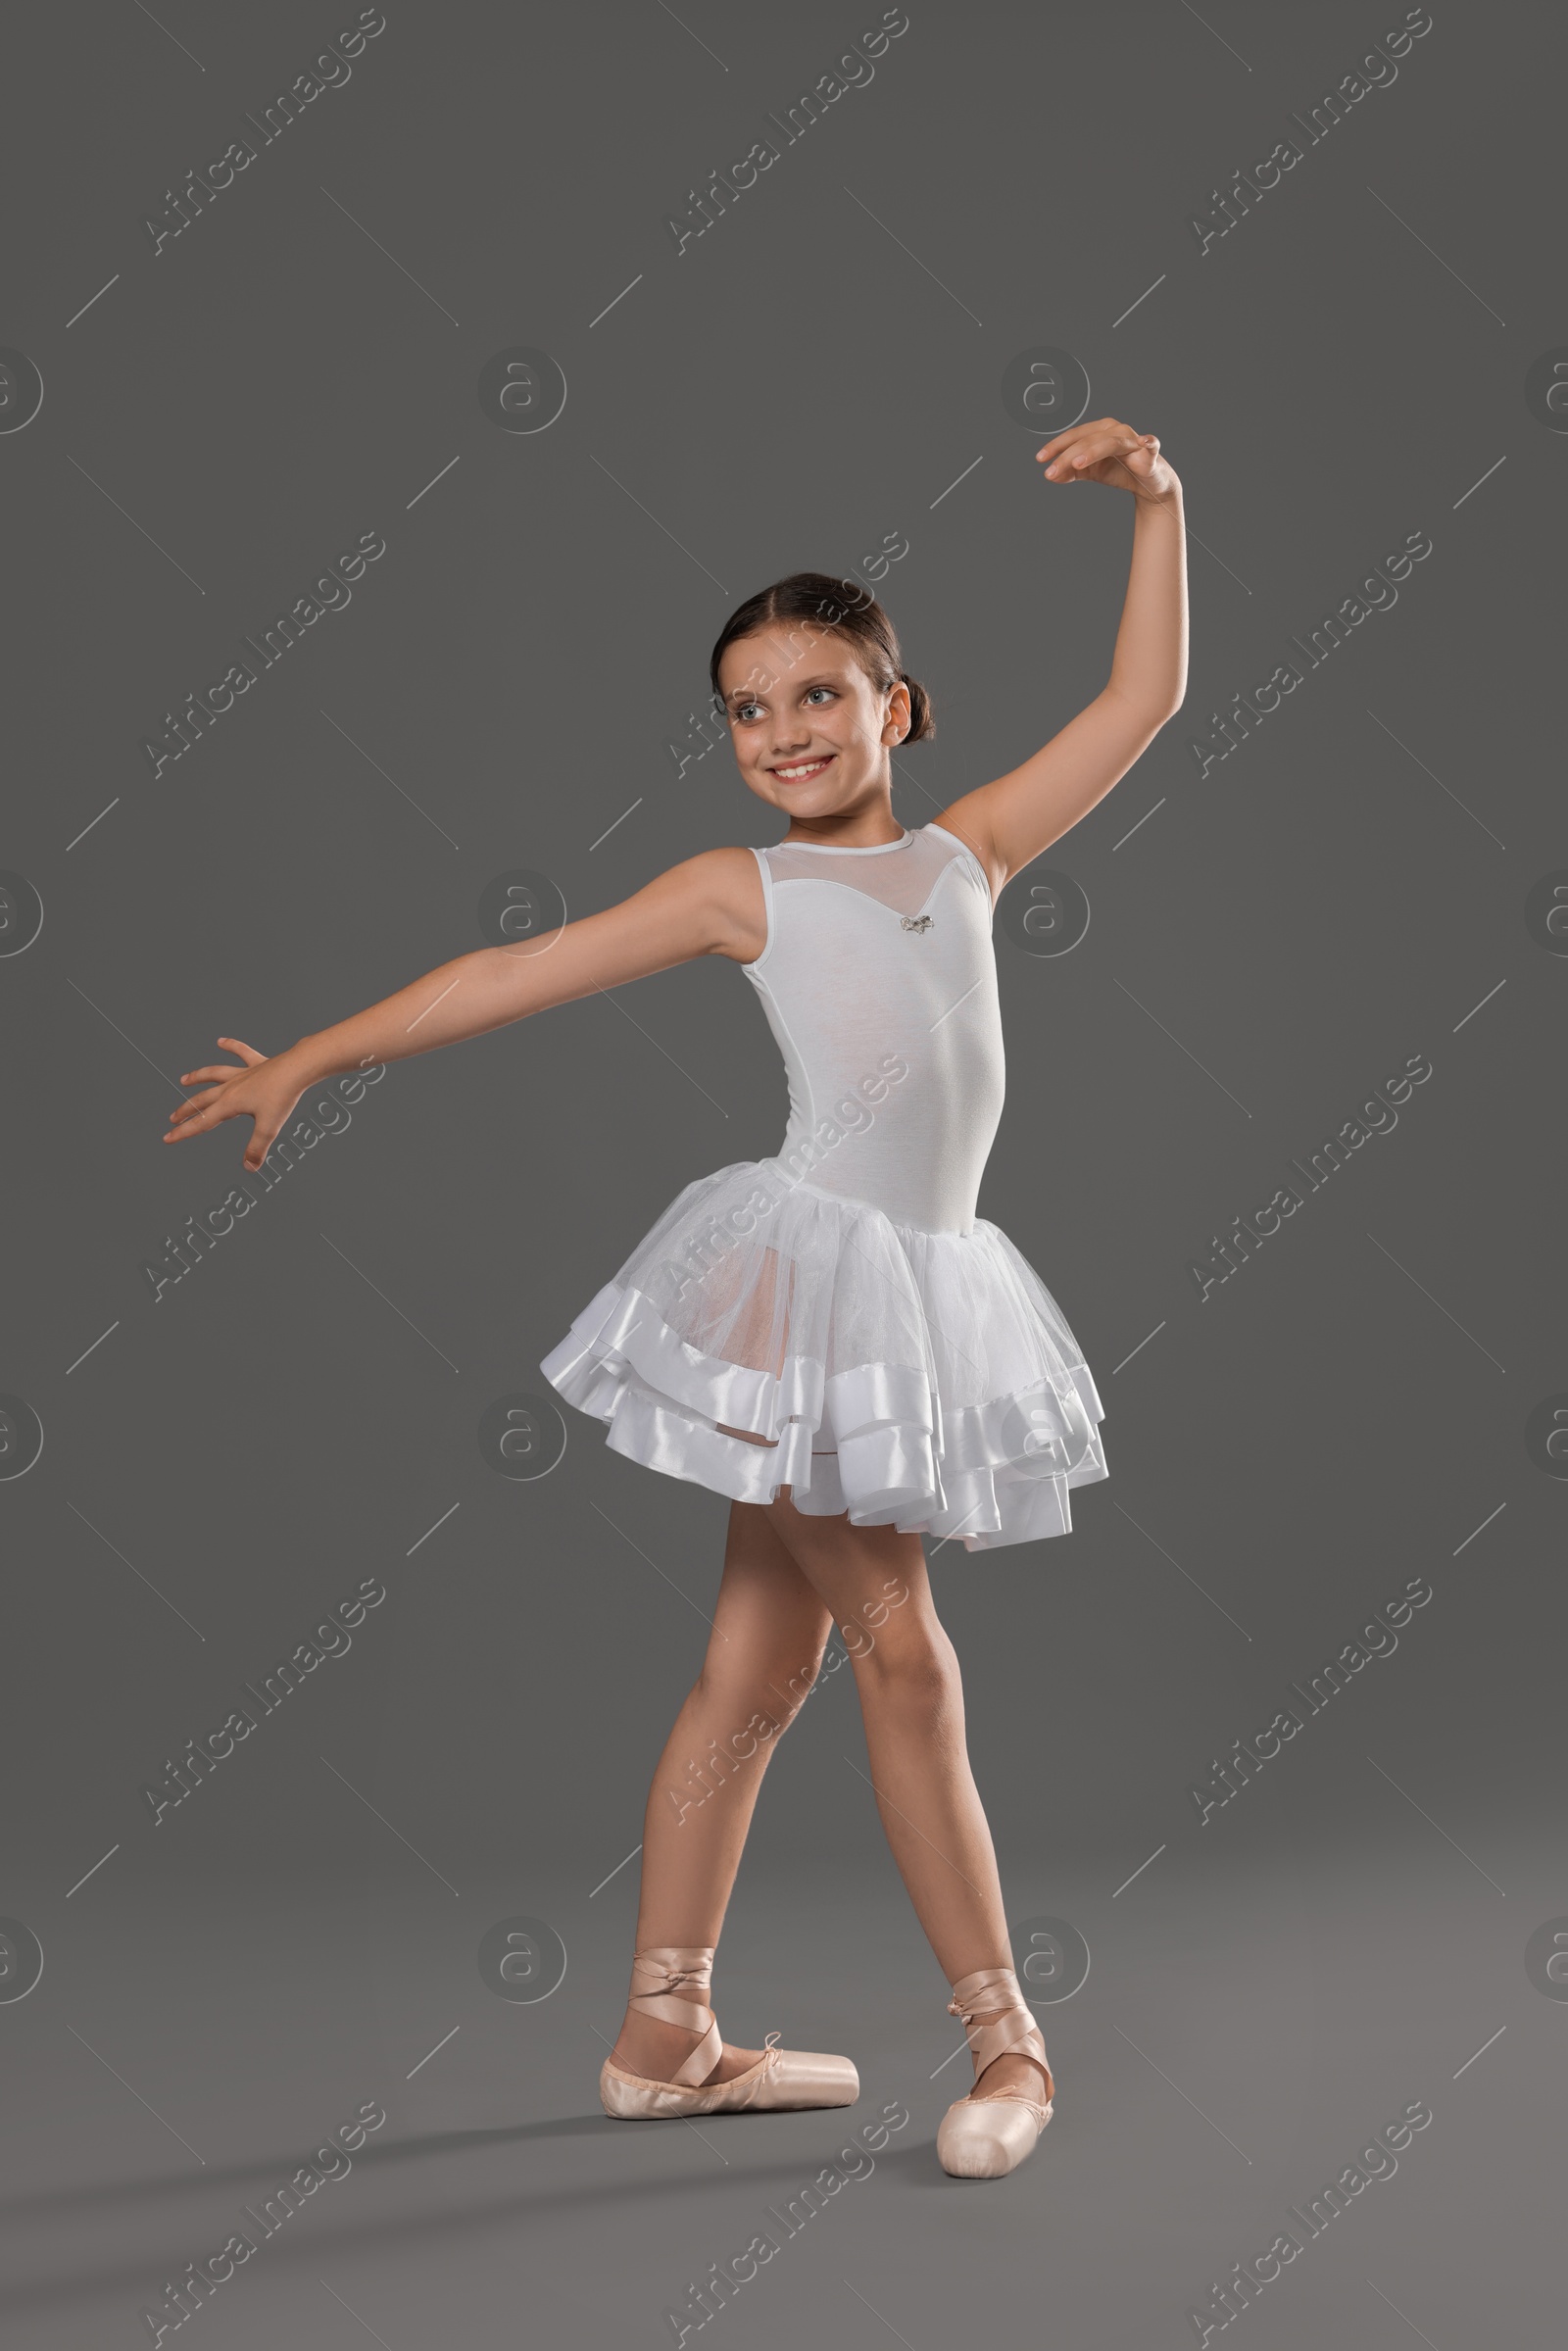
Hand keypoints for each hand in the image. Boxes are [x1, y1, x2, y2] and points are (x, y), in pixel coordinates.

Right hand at [163, 1037, 309, 1171]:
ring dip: (198, 1077)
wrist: (297, 1068)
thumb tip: (249, 1167)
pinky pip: (241, 1052)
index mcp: (230, 1104)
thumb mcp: (269, 1127)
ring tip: (184, 1079)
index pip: (202, 1122)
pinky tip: (221, 1041)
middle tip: (173, 1118)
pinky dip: (231, 1046)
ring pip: (214, 1074)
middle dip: (186, 1110)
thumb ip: (257, 1148)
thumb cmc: (283, 1096)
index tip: (167, 1138)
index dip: (184, 1132)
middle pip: (202, 1099)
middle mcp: (231, 1087)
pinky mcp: (257, 1063)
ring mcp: (243, 1073)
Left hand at [1035, 418, 1178, 504]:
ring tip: (1077, 464)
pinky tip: (1146, 441)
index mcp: (1099, 431)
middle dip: (1067, 456)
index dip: (1057, 446)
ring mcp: (1132, 439)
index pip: (1074, 436)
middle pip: (1087, 440)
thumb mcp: (1091, 472)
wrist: (1147, 483)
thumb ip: (1071, 472)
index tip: (1040, 459)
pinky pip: (1151, 444)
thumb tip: (1049, 475)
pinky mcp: (1149, 451)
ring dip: (1092, 452)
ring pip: (1109, 443)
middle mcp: (1114, 430)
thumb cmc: (1119, 470)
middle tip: (1050, 472)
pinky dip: (1149, 442)